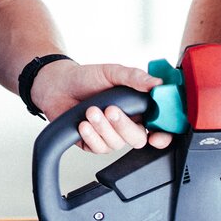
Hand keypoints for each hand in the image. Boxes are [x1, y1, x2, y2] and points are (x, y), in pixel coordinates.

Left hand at [31, 60, 173, 153]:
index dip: (162, 135)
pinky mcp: (92, 143)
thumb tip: (157, 83)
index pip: (158, 126)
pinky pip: (98, 148)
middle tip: (111, 109)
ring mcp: (109, 134)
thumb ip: (135, 77)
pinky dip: (91, 136)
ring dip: (103, 128)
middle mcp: (126, 123)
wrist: (58, 84)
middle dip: (124, 126)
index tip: (155, 135)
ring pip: (117, 144)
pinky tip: (83, 124)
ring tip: (90, 110)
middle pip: (138, 138)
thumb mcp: (112, 72)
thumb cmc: (86, 77)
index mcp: (137, 107)